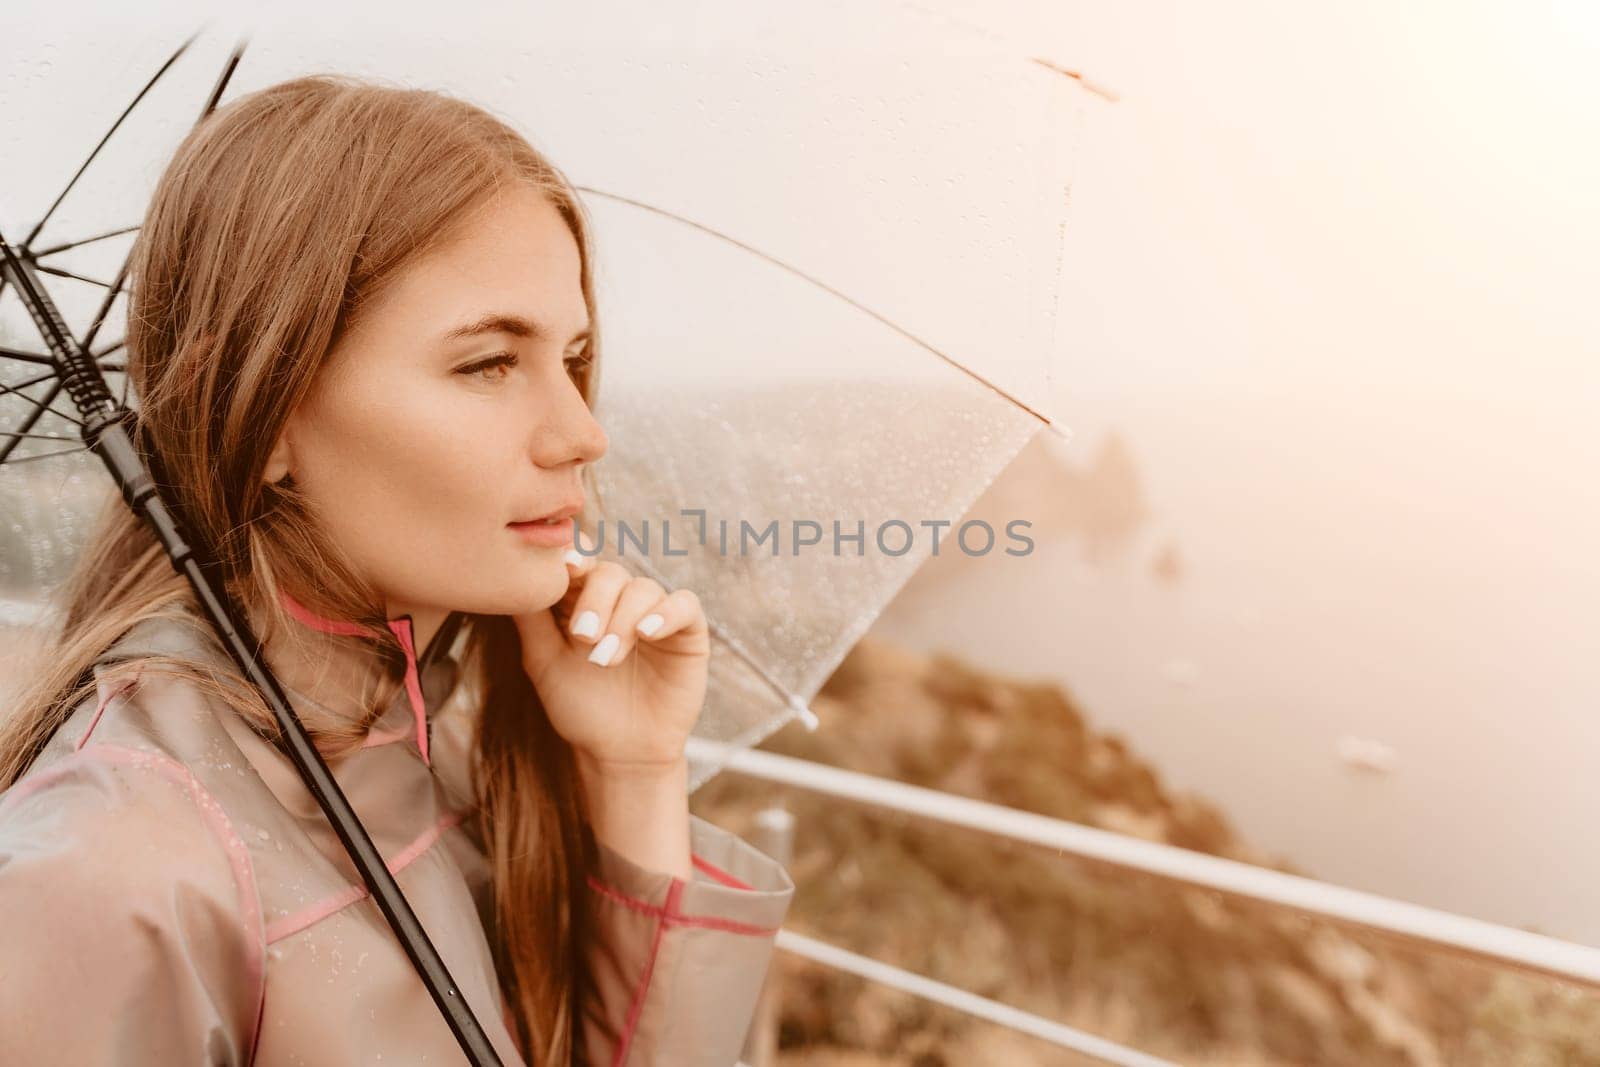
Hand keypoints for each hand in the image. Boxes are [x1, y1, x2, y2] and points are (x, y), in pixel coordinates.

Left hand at [511, 540, 709, 770]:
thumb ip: (531, 621)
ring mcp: (656, 613)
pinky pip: (684, 604)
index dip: (575, 560)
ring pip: (643, 589)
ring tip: (607, 658)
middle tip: (583, 637)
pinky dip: (665, 613)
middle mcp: (622, 601)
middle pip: (611, 573)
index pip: (582, 566)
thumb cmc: (581, 708)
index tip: (566, 567)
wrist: (620, 752)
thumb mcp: (545, 664)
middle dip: (595, 600)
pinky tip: (646, 634)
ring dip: (623, 619)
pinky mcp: (688, 631)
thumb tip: (511, 580)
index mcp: (586, 601)